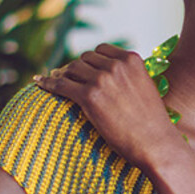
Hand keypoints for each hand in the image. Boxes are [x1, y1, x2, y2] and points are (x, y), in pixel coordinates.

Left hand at [35, 43, 184, 171]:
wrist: (156, 143)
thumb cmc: (152, 122)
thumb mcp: (145, 88)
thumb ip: (129, 76)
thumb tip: (109, 76)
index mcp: (132, 59)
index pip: (101, 50)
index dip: (91, 61)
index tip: (85, 69)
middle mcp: (116, 65)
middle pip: (84, 58)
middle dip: (76, 69)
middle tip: (67, 78)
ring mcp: (102, 80)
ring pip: (71, 69)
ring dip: (63, 75)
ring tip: (55, 81)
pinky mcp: (89, 97)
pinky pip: (61, 85)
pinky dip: (48, 83)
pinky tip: (38, 82)